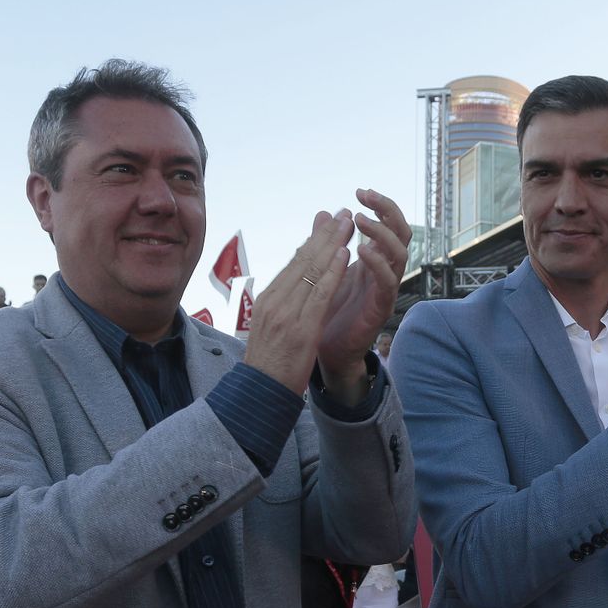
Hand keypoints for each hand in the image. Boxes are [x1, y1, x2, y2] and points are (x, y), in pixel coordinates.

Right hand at [242, 209, 355, 392]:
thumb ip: (284, 306)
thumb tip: (295, 287)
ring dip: (332, 244)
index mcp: (267, 300)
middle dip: (325, 234)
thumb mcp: (272, 329)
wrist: (259, 394)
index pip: (294, 264)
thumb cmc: (269, 366)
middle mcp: (274, 301)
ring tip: (348, 223)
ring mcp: (285, 313)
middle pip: (302, 260)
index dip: (313, 241)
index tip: (329, 224)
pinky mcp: (299, 328)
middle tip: (342, 213)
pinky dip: (333, 271)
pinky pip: (320, 293)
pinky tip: (345, 254)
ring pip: (311, 270)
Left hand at [315, 189, 411, 403]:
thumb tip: (326, 211)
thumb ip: (325, 241)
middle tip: (365, 197)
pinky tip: (361, 250)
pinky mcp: (382, 307)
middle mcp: (384, 269)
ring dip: (382, 233)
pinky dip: (377, 263)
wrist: (326, 349)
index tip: (360, 192)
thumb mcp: (324, 268)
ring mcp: (385, 288)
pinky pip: (388, 282)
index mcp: (373, 258)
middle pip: (402, 232)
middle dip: (387, 210)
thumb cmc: (329, 310)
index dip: (380, 206)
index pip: (388, 224)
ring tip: (360, 221)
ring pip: (400, 254)